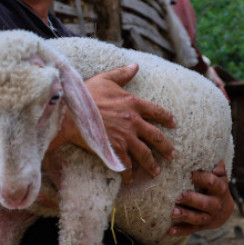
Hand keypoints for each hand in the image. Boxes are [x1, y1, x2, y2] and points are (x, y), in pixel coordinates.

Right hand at [81, 64, 175, 182]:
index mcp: (133, 103)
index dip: (166, 118)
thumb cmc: (85, 94)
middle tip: (172, 154)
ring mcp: (125, 137)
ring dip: (152, 164)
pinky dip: (128, 174)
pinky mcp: (114, 150)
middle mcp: (133, 121)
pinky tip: (130, 179)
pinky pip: (126, 165)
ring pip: (145, 154)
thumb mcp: (105, 79)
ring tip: (157, 171)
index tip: (173, 123)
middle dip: (166, 147)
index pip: (157, 111)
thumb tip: (135, 65)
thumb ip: (122, 74)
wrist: (70, 112)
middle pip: (156, 136)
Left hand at [168, 161, 233, 237]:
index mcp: (220, 190)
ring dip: (185, 216)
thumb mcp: (220, 177)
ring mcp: (209, 217)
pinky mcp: (201, 226)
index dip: (201, 178)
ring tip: (173, 213)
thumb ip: (218, 169)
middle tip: (178, 197)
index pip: (212, 183)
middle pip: (204, 203)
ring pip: (197, 218)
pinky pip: (191, 230)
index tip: (189, 174)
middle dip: (191, 200)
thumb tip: (218, 160)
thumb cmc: (217, 188)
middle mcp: (216, 204)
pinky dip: (180, 231)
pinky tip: (170, 231)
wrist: (224, 210)